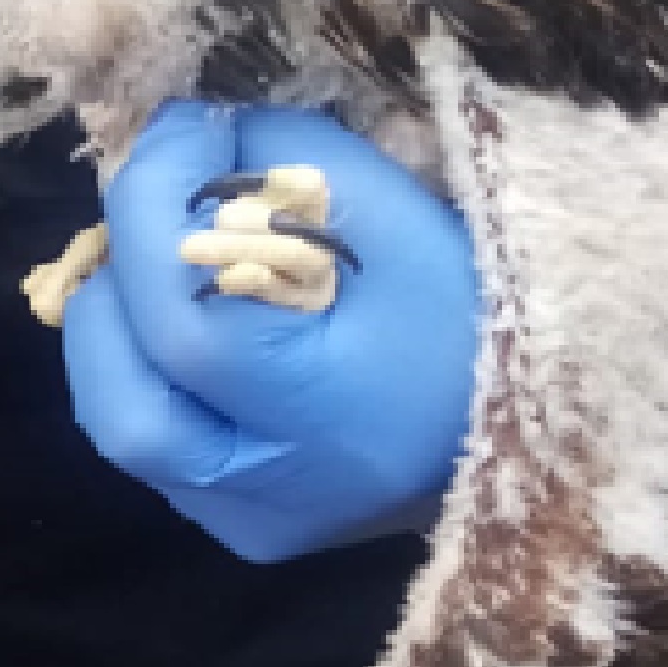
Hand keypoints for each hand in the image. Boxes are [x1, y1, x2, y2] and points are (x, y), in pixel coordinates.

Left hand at [60, 101, 478, 562]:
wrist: (550, 415)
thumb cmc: (484, 301)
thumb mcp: (393, 210)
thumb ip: (274, 164)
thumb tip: (181, 140)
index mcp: (329, 412)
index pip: (180, 313)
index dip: (151, 208)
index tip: (180, 133)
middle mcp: (280, 491)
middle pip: (122, 396)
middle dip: (117, 281)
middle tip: (158, 210)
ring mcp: (258, 523)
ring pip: (124, 427)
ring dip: (120, 331)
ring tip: (164, 263)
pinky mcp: (252, 533)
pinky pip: (158, 453)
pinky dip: (149, 375)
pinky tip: (188, 324)